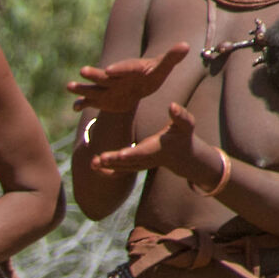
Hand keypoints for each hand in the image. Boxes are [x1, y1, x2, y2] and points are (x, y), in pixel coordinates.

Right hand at [67, 41, 189, 118]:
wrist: (139, 86)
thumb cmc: (151, 75)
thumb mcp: (162, 68)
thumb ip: (172, 58)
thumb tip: (186, 46)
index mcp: (129, 68)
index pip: (124, 68)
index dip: (118, 69)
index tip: (110, 70)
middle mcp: (114, 77)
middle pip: (103, 76)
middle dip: (94, 74)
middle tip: (83, 71)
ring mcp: (105, 88)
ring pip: (92, 88)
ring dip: (81, 88)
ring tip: (69, 86)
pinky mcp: (100, 99)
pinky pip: (88, 102)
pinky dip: (81, 104)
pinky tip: (75, 108)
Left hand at [90, 101, 224, 188]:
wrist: (182, 155)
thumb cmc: (183, 135)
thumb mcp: (186, 124)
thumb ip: (180, 116)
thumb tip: (172, 105)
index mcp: (157, 149)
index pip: (143, 152)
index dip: (133, 153)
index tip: (122, 154)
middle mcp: (147, 159)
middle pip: (129, 162)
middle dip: (114, 161)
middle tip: (99, 159)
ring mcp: (140, 164)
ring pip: (122, 168)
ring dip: (107, 166)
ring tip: (92, 163)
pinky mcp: (135, 165)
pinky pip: (120, 171)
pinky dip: (107, 171)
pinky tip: (93, 167)